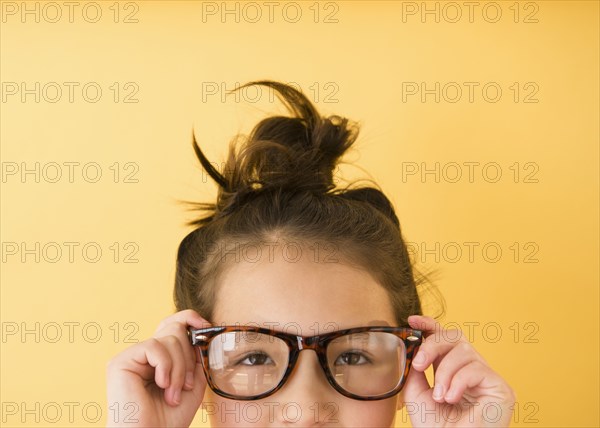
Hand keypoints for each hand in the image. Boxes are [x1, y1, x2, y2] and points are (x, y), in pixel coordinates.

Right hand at [106, 309, 209, 426]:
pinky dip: (166, 366)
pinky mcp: (120, 362)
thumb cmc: (169, 418)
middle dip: (188, 358)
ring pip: (168, 339)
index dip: (189, 319)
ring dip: (180, 368)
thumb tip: (201, 334)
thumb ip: (196, 358)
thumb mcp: (193, 383)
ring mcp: (131, 357)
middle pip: (175, 330)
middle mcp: (144, 354)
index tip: (206, 326)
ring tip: (173, 394)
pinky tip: (162, 384)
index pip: (173, 324)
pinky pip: (154, 346)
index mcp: (160, 358)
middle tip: (186, 386)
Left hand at [401, 315, 515, 426]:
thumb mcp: (416, 392)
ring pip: (463, 350)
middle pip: (454, 336)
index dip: (429, 324)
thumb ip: (414, 368)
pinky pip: (476, 368)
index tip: (412, 320)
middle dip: (432, 345)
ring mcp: (487, 377)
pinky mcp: (501, 387)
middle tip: (419, 364)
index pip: (443, 337)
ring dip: (444, 372)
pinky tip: (452, 398)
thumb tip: (412, 345)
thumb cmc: (435, 427)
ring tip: (440, 396)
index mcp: (450, 369)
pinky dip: (458, 382)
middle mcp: (470, 369)